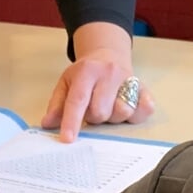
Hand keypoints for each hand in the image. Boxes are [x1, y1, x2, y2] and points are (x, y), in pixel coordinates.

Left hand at [42, 21, 154, 141]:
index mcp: (87, 71)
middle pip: (101, 111)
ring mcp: (129, 79)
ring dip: (113, 117)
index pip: (78, 99)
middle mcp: (109, 73)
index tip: (67, 139)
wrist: (108, 54)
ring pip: (122, 112)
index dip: (72, 121)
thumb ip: (57, 104)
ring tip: (108, 106)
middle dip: (93, 117)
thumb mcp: (66, 82)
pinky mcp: (143, 87)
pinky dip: (137, 114)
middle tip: (92, 108)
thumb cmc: (85, 73)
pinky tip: (128, 106)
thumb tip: (48, 124)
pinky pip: (145, 109)